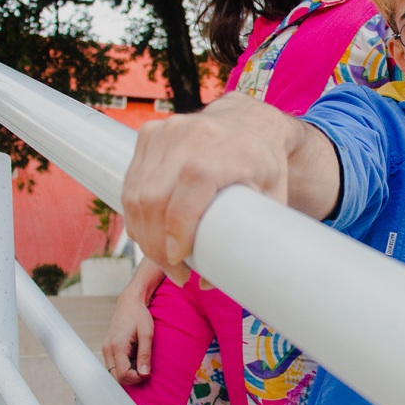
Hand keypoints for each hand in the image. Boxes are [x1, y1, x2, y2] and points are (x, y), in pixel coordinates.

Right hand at [102, 288, 154, 385]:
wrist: (129, 304)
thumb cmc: (139, 316)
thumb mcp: (147, 334)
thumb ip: (145, 355)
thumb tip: (144, 374)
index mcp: (117, 346)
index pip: (123, 374)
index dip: (137, 378)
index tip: (148, 372)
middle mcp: (107, 349)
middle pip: (116, 377)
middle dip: (132, 378)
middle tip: (145, 368)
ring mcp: (105, 349)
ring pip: (114, 373)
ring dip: (128, 373)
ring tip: (140, 361)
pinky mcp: (107, 348)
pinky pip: (113, 365)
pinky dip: (124, 367)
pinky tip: (134, 358)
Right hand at [122, 93, 293, 284]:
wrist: (250, 121)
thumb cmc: (264, 164)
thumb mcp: (272, 199)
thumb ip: (249, 240)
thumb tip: (210, 283)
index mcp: (229, 150)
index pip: (192, 188)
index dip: (179, 228)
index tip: (180, 260)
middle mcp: (193, 135)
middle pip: (155, 197)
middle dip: (157, 245)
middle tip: (176, 272)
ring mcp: (166, 132)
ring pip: (136, 194)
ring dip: (144, 235)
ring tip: (164, 258)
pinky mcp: (148, 134)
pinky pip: (131, 184)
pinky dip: (137, 215)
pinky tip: (152, 234)